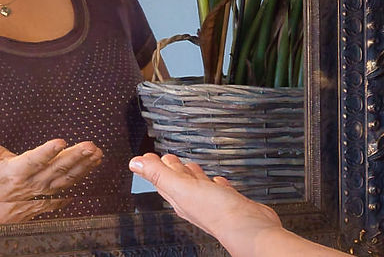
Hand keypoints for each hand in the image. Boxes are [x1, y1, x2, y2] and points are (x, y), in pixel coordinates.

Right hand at [0, 130, 102, 203]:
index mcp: (16, 171)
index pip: (34, 161)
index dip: (47, 152)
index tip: (60, 142)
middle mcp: (33, 182)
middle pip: (57, 169)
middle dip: (75, 157)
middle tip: (90, 145)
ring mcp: (45, 188)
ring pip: (68, 177)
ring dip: (84, 165)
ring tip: (97, 152)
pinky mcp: (53, 191)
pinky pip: (72, 182)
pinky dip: (84, 172)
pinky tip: (95, 162)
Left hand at [129, 153, 282, 251]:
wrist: (249, 227)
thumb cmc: (217, 211)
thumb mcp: (182, 187)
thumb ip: (159, 174)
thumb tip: (135, 164)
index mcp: (180, 197)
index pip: (162, 179)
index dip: (155, 167)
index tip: (149, 157)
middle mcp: (194, 201)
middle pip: (179, 181)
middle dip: (173, 168)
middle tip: (167, 158)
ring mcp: (212, 202)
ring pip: (198, 185)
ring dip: (193, 174)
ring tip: (191, 166)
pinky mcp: (229, 202)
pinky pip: (219, 190)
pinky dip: (215, 182)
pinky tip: (219, 180)